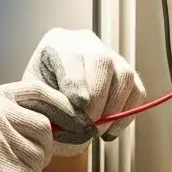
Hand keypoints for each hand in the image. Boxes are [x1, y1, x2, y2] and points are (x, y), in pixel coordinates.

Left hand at [23, 28, 146, 155]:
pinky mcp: (125, 73)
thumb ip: (49, 104)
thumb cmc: (39, 98)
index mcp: (57, 42)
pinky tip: (110, 129)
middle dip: (98, 100)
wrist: (47, 99)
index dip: (78, 90)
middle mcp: (86, 42)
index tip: (77, 116)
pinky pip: (137, 91)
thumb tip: (75, 119)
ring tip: (98, 130)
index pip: (74, 59)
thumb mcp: (34, 97)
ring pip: (124, 76)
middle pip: (102, 63)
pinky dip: (127, 114)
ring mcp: (110, 55)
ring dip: (114, 109)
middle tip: (89, 127)